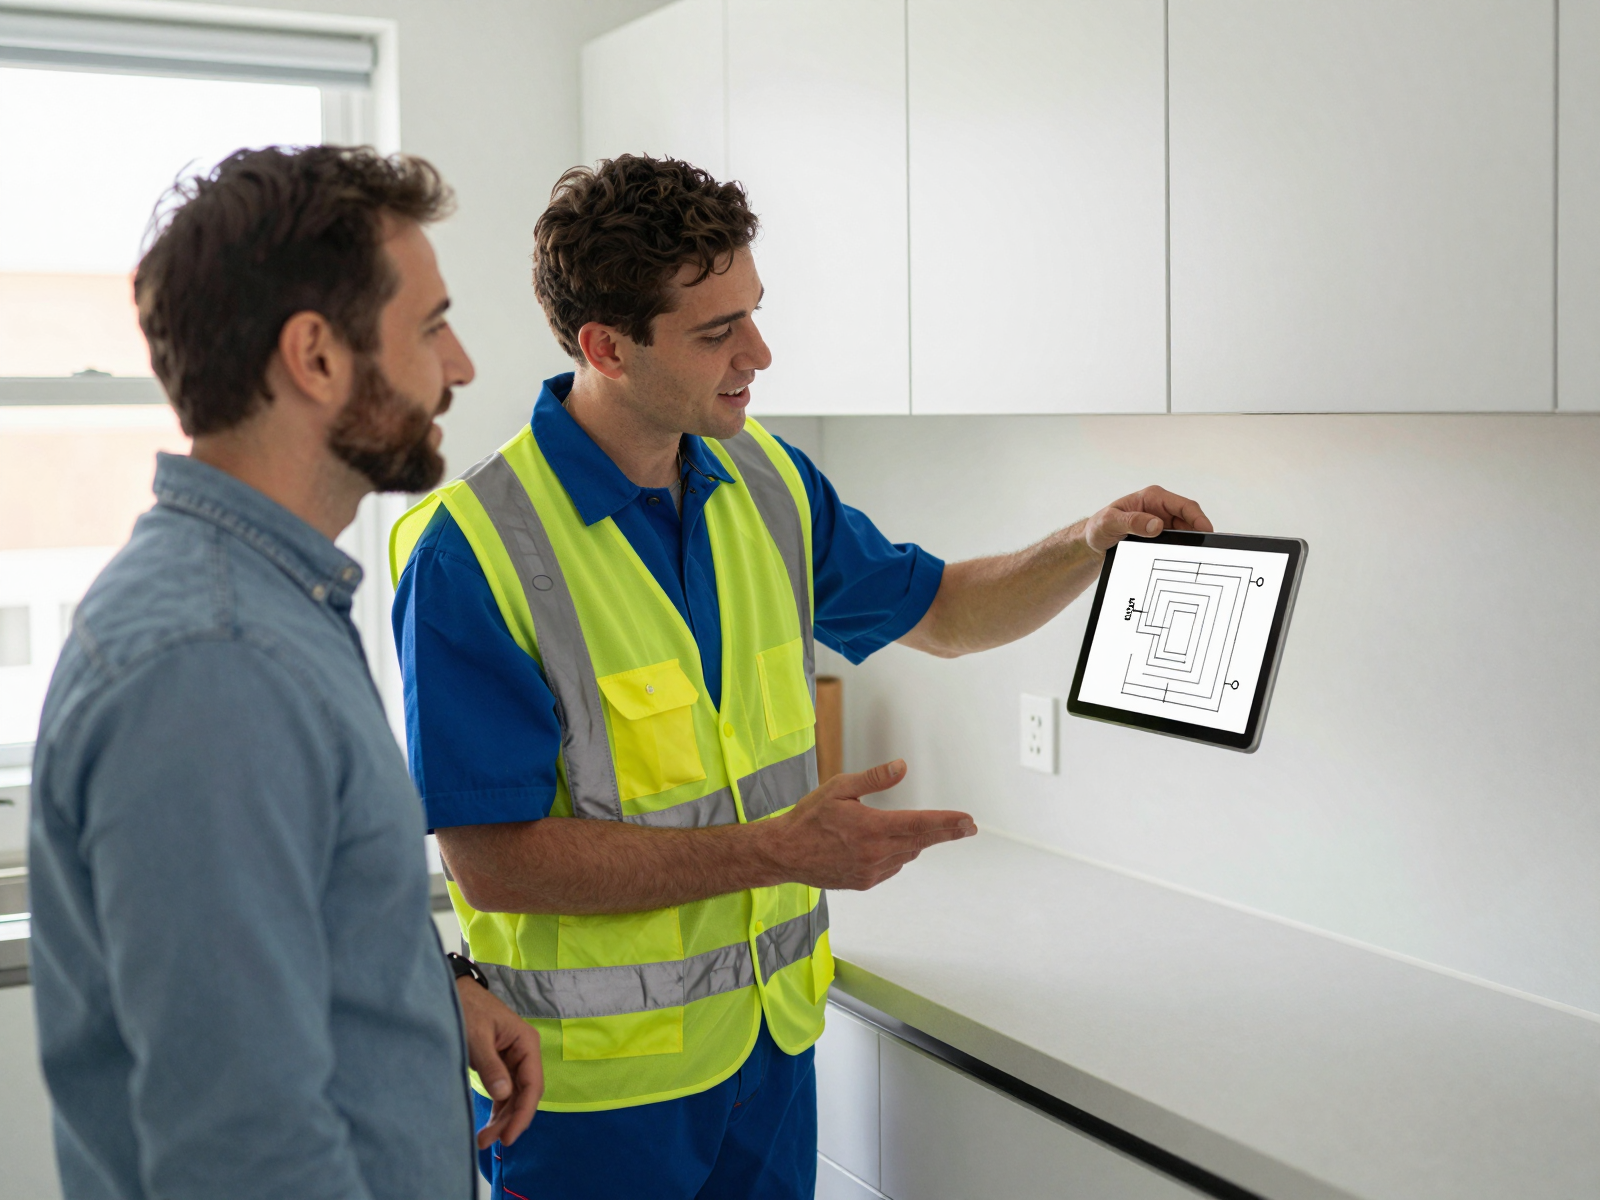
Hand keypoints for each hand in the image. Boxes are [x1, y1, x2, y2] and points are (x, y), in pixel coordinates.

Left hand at [456, 977, 542, 1148]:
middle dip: (510, 1120)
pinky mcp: (500, 1065)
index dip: (523, 1113)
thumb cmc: (468, 1009)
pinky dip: (497, 1110)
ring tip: (484, 1140)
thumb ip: (490, 1066)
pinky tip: (488, 1126)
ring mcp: (513, 1060)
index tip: (509, 1136)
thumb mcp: (477, 1037)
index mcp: (526, 1044)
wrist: (455, 993)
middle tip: (490, 1142)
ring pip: (514, 1097)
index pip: (532, 1085)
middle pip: (525, 1095)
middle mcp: (524, 1054)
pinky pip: (503, 1092)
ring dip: (502, 1119)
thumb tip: (503, 1095)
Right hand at [761, 760, 976, 889]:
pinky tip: (882, 844)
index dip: (948, 823)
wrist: (784, 853)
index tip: (968, 821)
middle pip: (921, 841)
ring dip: (915, 841)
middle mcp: (876, 853)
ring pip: (907, 854)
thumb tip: (902, 766)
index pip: (920, 824)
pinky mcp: (865, 882)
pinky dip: (896, 853)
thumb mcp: (838, 788)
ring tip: (912, 827)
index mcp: (872, 827)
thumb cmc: (810, 816)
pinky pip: (892, 865)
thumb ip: (873, 779)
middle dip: (946, 832)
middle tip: (969, 827)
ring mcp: (871, 871)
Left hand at [1083, 485, 1212, 552]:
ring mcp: (1162, 522)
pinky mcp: (1161, 536)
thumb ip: (1131, 522)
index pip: (1184, 506)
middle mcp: (1161, 508)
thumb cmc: (1099, 527)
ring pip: (1186, 533)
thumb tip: (1156, 525)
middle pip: (1190, 520)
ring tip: (1192, 558)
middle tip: (1204, 551)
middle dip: (1198, 534)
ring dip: (1190, 543)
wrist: (1093, 540)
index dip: (1199, 518)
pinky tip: (1181, 560)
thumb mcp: (1110, 523)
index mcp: (1153, 497)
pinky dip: (1181, 549)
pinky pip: (1178, 542)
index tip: (1207, 532)